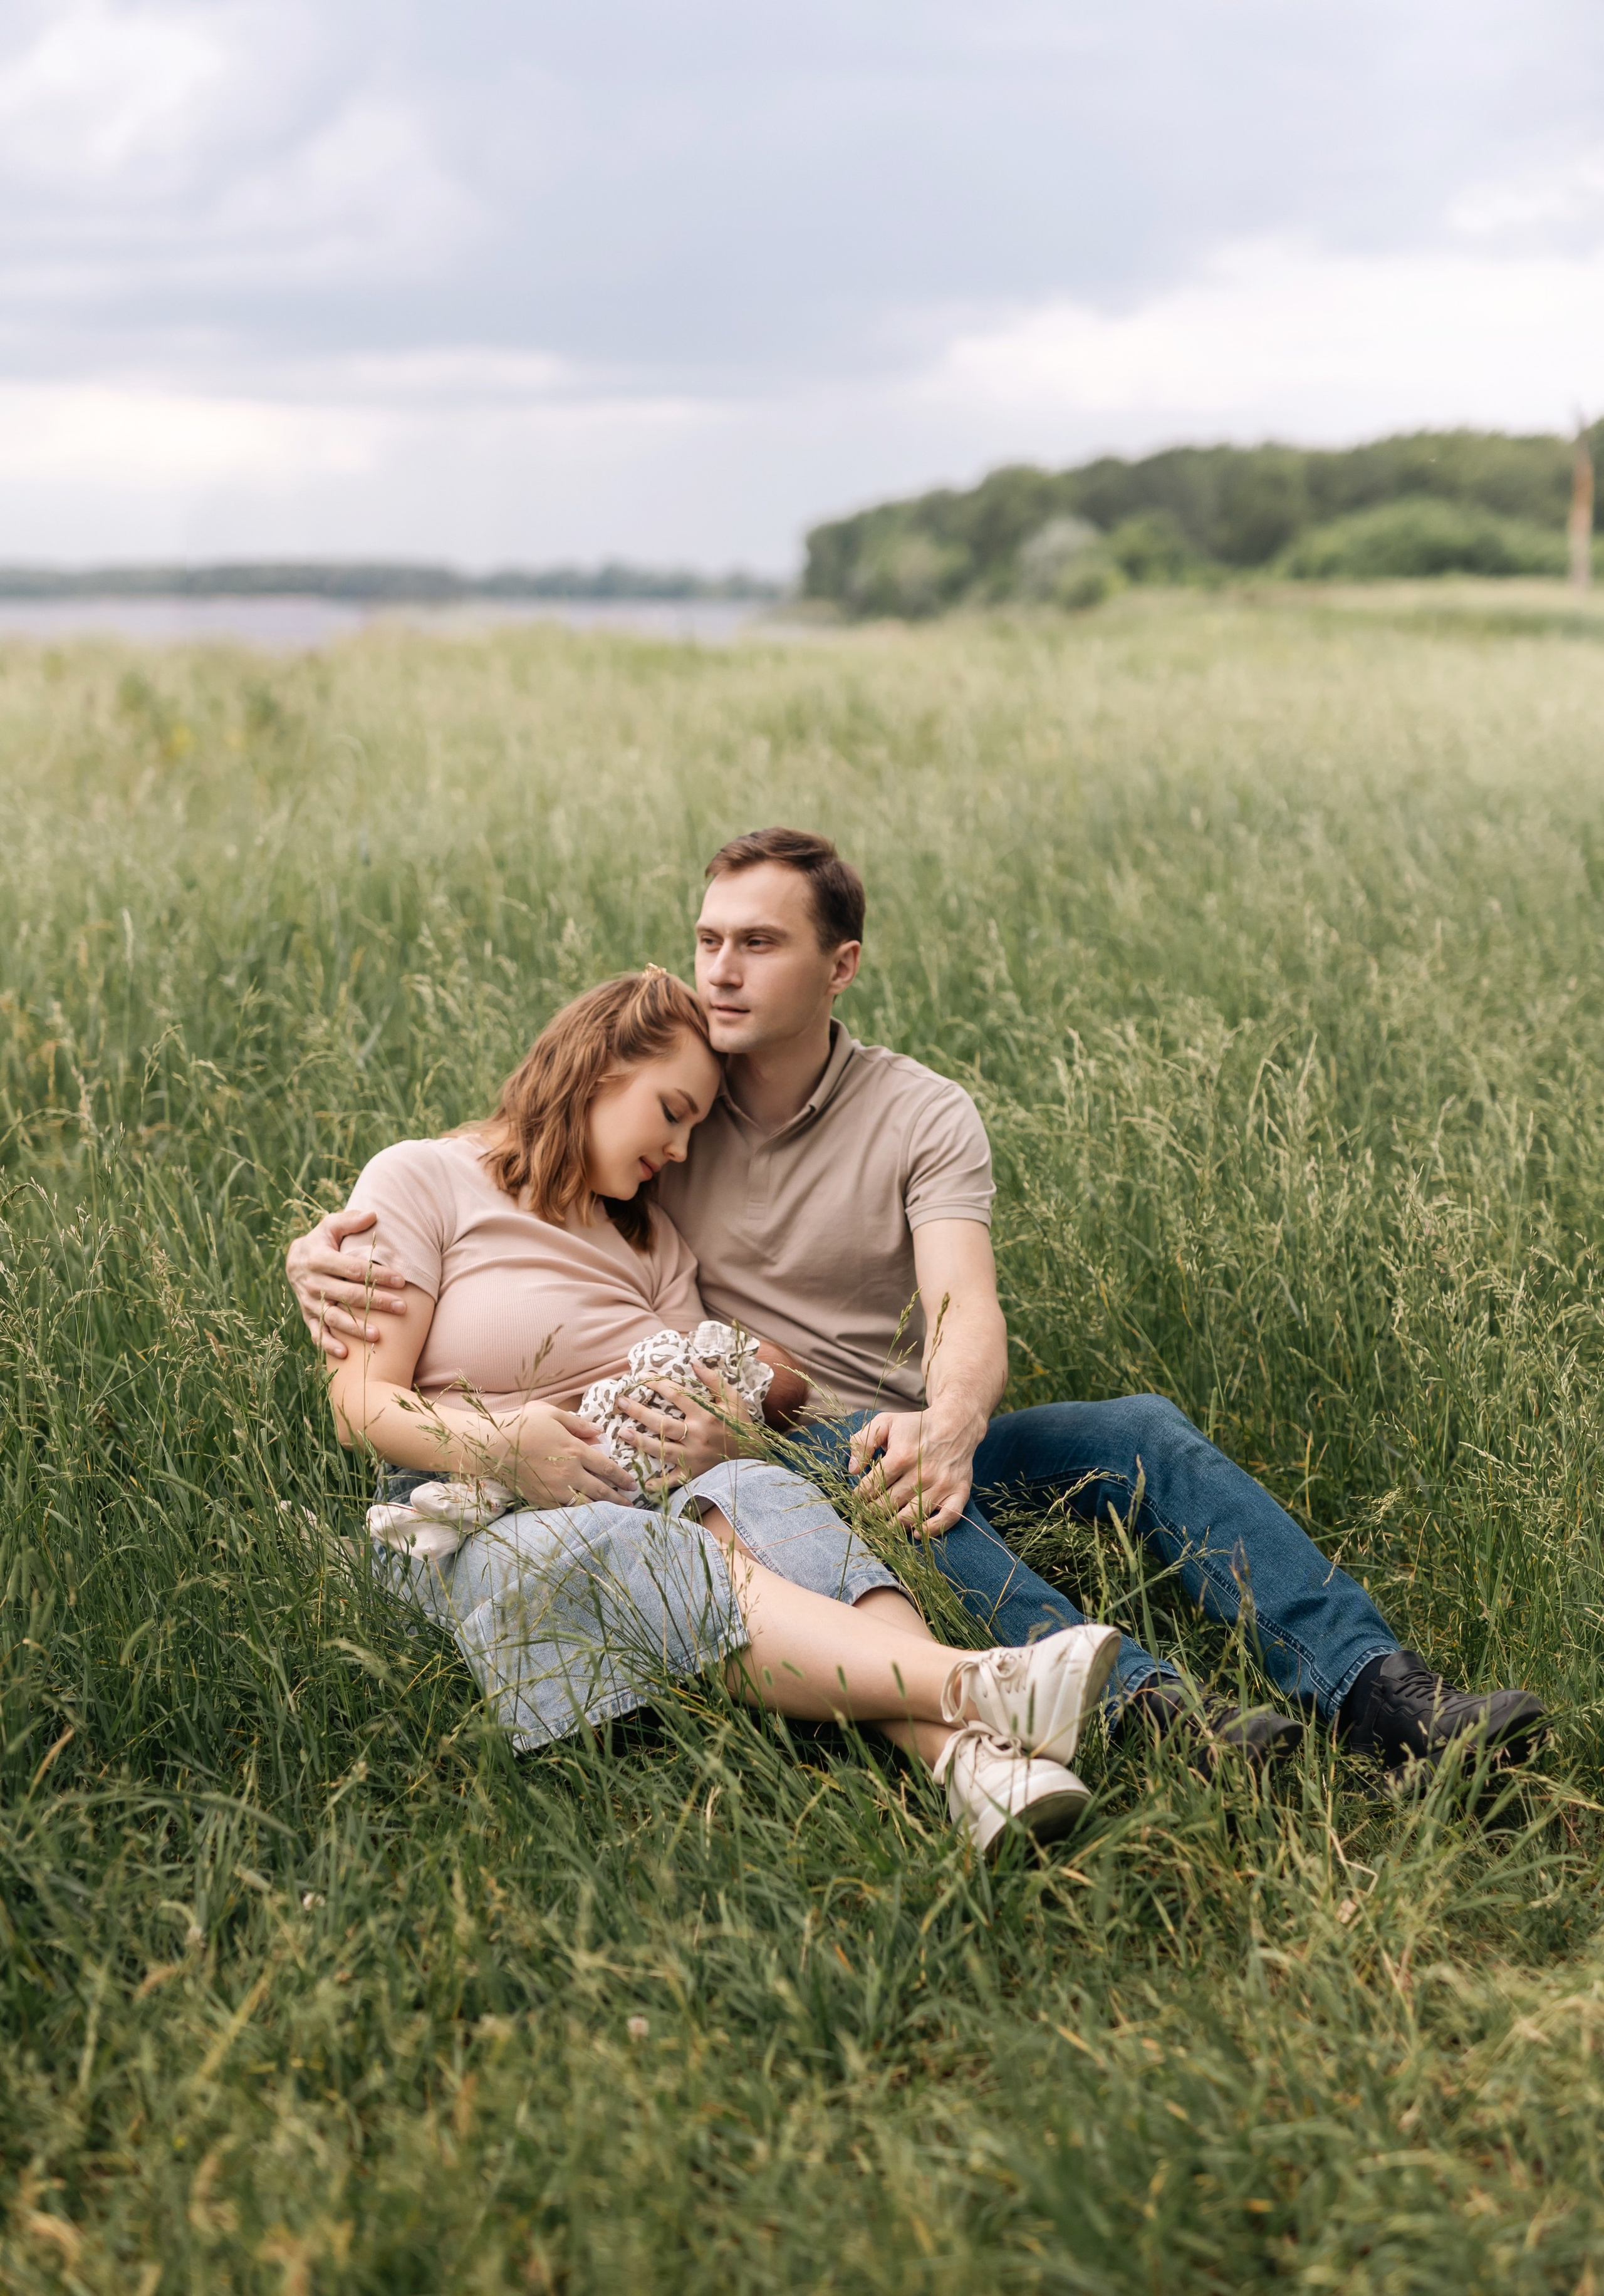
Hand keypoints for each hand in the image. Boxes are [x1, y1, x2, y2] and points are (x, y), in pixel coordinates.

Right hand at [285, 1209, 407, 1358]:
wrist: (294, 1259)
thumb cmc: (322, 1240)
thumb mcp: (330, 1226)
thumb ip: (350, 1221)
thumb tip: (373, 1214)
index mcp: (319, 1258)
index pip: (354, 1269)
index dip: (378, 1275)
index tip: (402, 1280)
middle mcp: (312, 1282)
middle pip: (348, 1295)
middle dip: (376, 1302)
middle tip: (402, 1308)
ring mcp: (308, 1301)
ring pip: (333, 1317)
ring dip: (355, 1328)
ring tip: (377, 1336)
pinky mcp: (307, 1315)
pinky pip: (316, 1332)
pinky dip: (328, 1344)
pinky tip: (345, 1354)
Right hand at [500, 1403, 641, 1507]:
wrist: (492, 1445)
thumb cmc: (523, 1424)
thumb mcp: (552, 1414)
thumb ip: (579, 1423)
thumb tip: (600, 1431)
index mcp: (575, 1450)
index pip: (607, 1468)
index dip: (623, 1478)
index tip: (633, 1484)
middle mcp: (568, 1473)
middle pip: (601, 1491)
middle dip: (619, 1499)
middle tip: (632, 1505)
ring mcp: (554, 1489)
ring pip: (585, 1504)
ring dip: (603, 1509)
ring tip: (615, 1514)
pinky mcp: (540, 1499)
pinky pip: (564, 1509)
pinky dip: (578, 1513)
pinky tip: (586, 1514)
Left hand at [619, 1365, 758, 1488]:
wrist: (754, 1455)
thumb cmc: (741, 1424)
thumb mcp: (733, 1398)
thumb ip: (714, 1380)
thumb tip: (695, 1362)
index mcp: (706, 1414)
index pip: (676, 1395)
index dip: (657, 1384)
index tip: (641, 1377)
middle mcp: (697, 1435)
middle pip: (662, 1422)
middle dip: (639, 1412)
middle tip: (621, 1402)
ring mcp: (694, 1456)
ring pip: (662, 1449)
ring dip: (641, 1442)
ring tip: (623, 1433)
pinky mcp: (694, 1472)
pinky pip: (674, 1480)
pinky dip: (659, 1483)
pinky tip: (644, 1482)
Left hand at [847, 1406, 980, 1536]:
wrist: (956, 1424)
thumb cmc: (916, 1426)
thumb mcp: (885, 1423)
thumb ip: (863, 1442)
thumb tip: (853, 1470)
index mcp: (901, 1456)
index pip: (872, 1487)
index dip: (859, 1497)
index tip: (855, 1500)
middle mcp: (922, 1473)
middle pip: (888, 1504)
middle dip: (871, 1513)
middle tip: (864, 1517)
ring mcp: (942, 1485)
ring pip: (912, 1516)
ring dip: (893, 1525)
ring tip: (882, 1526)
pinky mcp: (959, 1492)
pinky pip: (947, 1518)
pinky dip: (931, 1530)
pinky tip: (916, 1532)